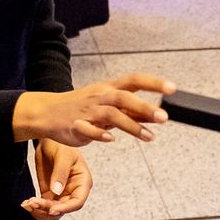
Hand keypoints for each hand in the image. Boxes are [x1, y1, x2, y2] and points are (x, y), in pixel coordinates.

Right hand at [14, 73, 173, 145]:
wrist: (46, 112)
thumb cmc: (81, 107)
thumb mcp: (108, 105)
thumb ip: (130, 111)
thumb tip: (155, 113)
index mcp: (109, 88)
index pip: (134, 80)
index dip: (154, 83)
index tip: (173, 88)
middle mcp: (100, 96)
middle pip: (124, 98)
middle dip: (145, 107)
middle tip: (164, 117)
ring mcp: (88, 110)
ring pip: (111, 114)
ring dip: (131, 125)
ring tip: (150, 137)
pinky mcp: (75, 125)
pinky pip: (88, 129)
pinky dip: (100, 134)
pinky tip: (112, 139)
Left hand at [24, 141, 90, 219]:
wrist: (48, 141)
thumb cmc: (61, 144)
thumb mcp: (62, 156)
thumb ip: (60, 173)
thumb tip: (57, 191)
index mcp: (82, 182)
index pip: (77, 202)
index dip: (66, 208)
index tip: (51, 209)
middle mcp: (73, 191)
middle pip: (63, 209)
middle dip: (47, 209)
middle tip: (33, 203)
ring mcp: (61, 194)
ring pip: (53, 212)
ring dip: (40, 212)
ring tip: (28, 204)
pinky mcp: (50, 194)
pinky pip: (44, 207)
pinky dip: (35, 208)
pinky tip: (26, 203)